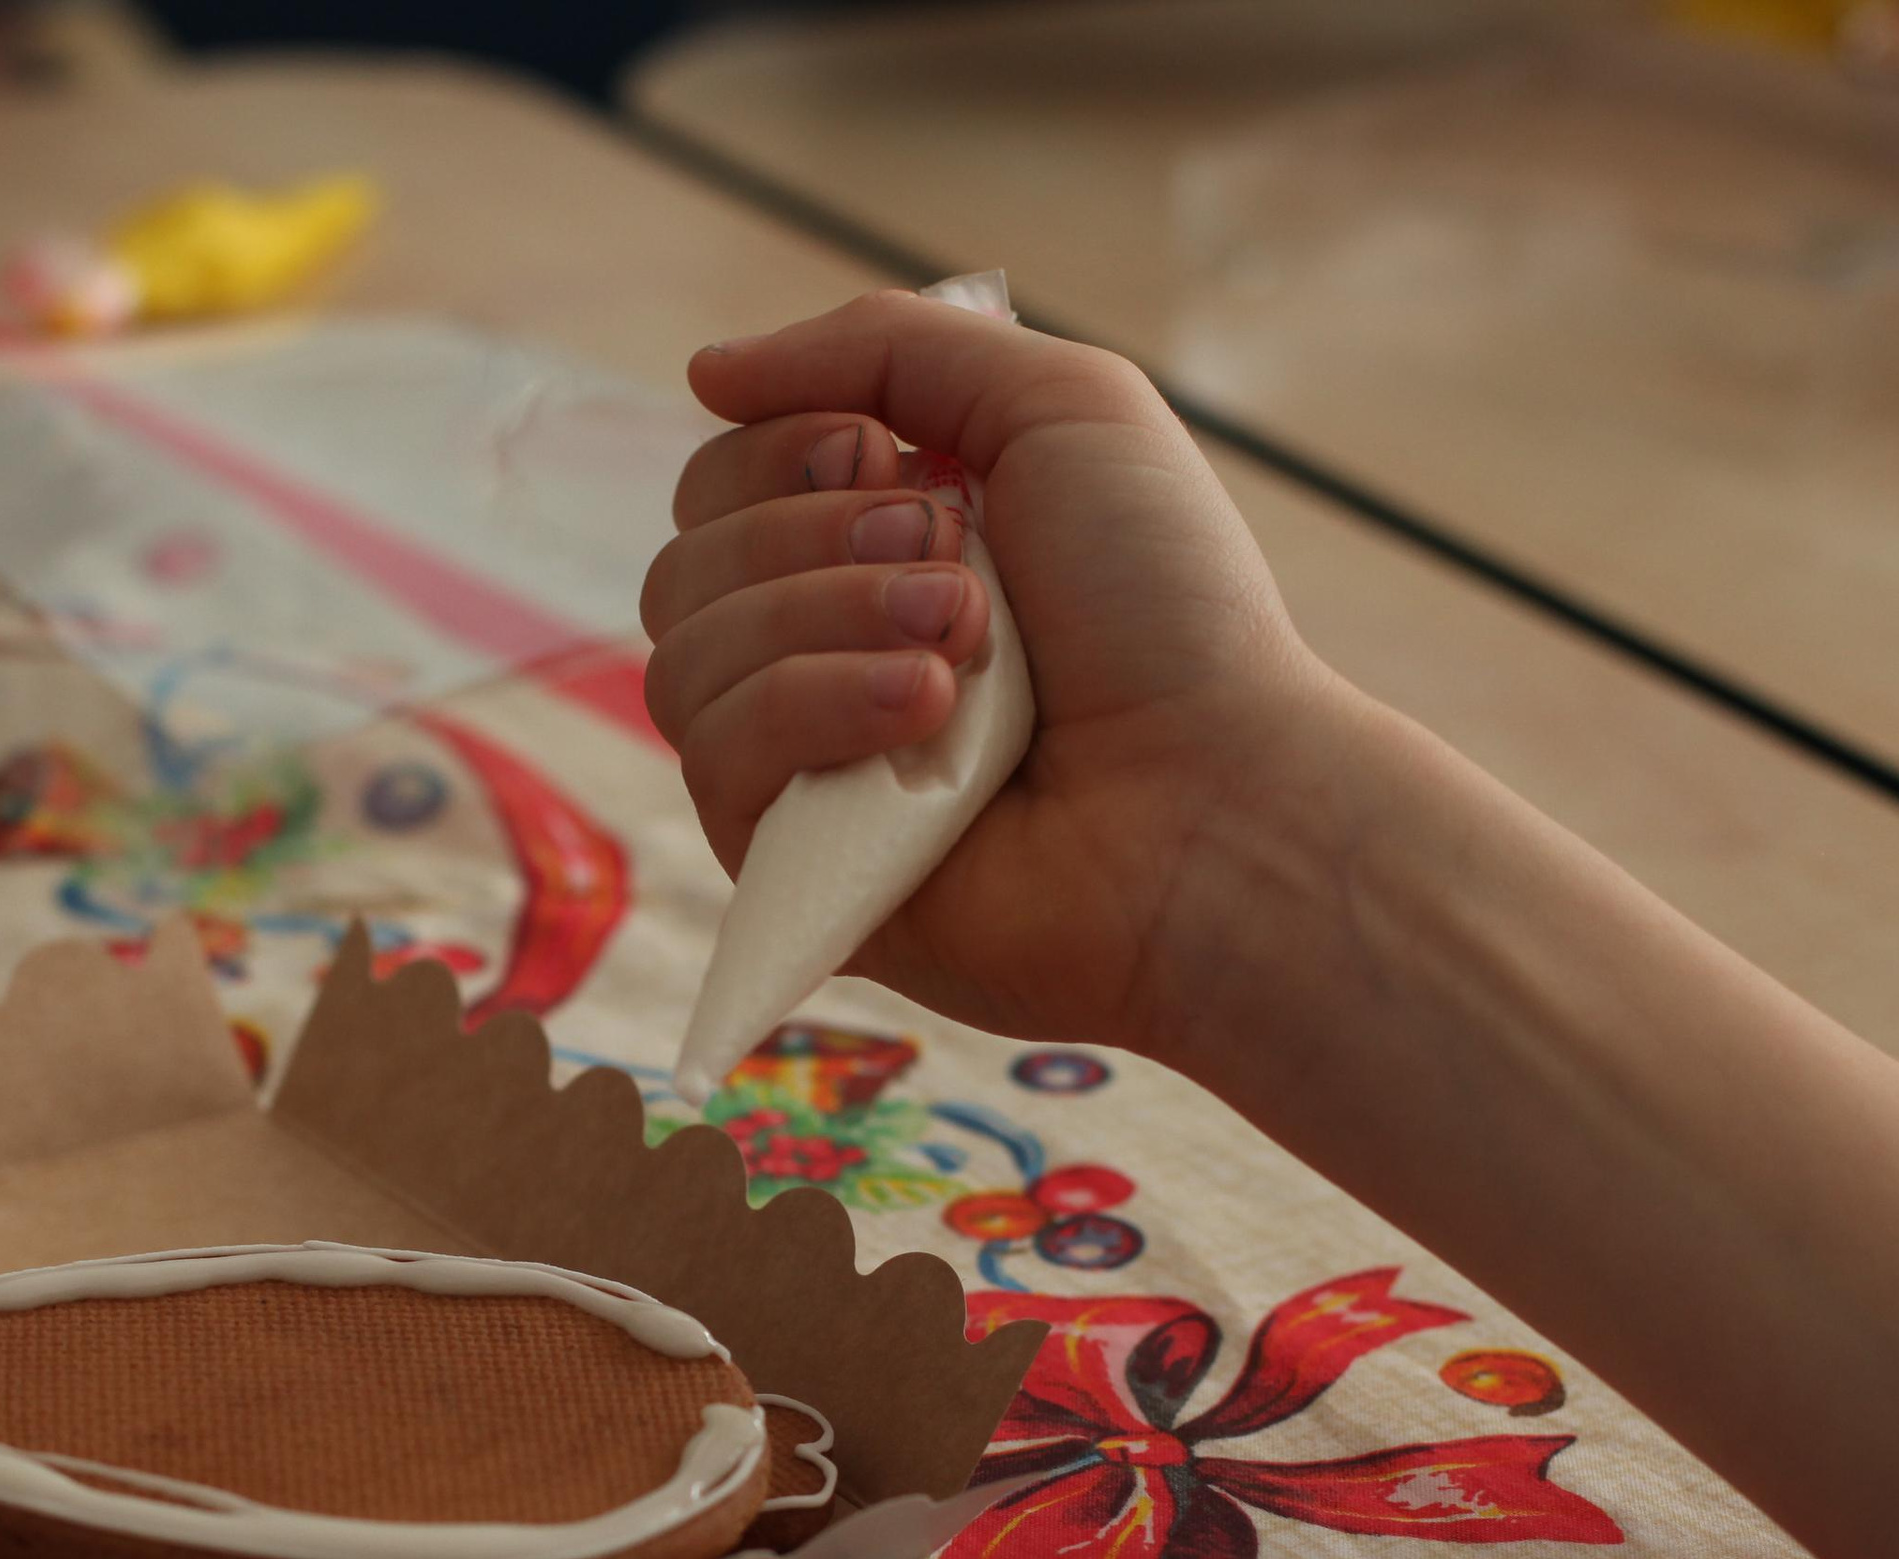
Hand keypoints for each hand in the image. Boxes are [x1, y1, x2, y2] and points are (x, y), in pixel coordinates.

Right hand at [644, 291, 1342, 1057]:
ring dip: (831, 617)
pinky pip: (715, 756)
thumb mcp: (1058, 406)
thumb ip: (887, 347)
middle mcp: (822, 661)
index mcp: (869, 557)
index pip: (721, 481)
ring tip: (964, 649)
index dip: (786, 452)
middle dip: (818, 536)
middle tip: (957, 570)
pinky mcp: (790, 870)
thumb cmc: (1165, 614)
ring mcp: (800, 773)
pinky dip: (818, 707)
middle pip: (685, 563)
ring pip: (685, 656)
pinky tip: (927, 721)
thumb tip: (707, 370)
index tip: (891, 458)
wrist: (1213, 797)